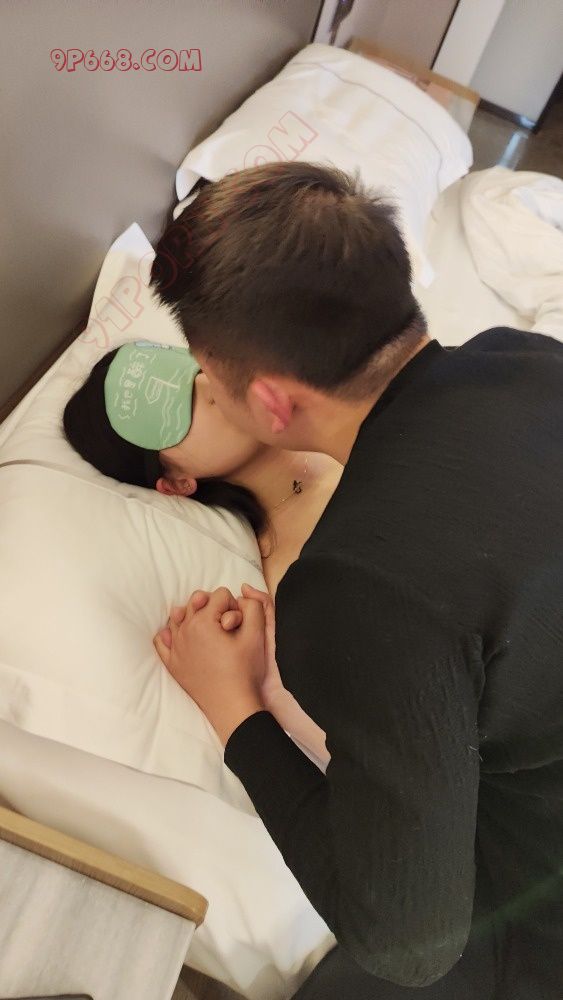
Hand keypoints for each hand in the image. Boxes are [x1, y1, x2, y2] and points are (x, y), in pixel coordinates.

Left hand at [153, 587, 265, 744]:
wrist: (232, 706)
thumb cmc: (245, 671)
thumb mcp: (257, 635)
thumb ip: (254, 606)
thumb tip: (243, 594)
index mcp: (204, 621)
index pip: (220, 594)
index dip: (234, 606)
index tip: (239, 624)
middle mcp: (184, 630)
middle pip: (198, 601)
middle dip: (214, 608)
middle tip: (226, 627)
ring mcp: (175, 647)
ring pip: (179, 617)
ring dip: (194, 618)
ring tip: (210, 631)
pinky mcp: (172, 664)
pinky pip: (162, 640)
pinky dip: (171, 635)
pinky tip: (184, 640)